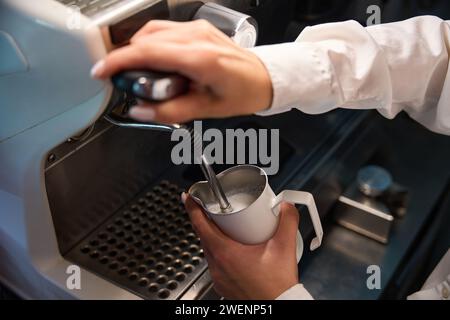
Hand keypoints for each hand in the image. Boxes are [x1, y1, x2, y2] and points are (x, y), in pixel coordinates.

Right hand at [91, 20, 271, 123]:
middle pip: (145, 39)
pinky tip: (157, 62)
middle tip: (127, 82)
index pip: (147, 52)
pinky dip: (152, 45)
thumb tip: (139, 109)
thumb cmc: (243, 93)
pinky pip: (164, 30)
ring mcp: (198, 29)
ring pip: (152, 31)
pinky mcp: (198, 28)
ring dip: (139, 51)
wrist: (264, 77)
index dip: (118, 61)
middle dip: (127, 59)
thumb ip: (169, 111)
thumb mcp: (206, 109)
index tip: (101, 70)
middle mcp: (197, 37)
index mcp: (200, 58)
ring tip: (144, 75)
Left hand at [182, 193, 299, 299]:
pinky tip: (233, 249)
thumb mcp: (285, 247)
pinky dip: (219, 252)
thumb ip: (287, 222)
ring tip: (226, 228)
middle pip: (203, 235)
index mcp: (226, 252)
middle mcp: (217, 265)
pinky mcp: (223, 284)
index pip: (200, 225)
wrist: (279, 306)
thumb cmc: (276, 285)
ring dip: (213, 236)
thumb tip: (286, 207)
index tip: (188, 197)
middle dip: (205, 220)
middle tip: (212, 208)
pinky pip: (215, 263)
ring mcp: (218, 276)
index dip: (192, 208)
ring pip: (209, 249)